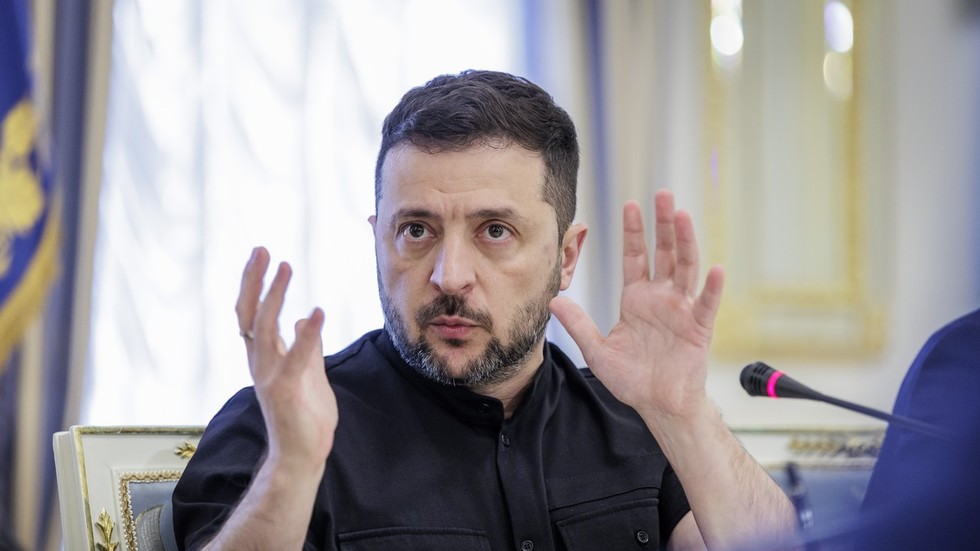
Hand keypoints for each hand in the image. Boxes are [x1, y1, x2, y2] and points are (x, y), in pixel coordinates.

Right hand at [235, 247, 337, 471]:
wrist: (301, 455)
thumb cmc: (304, 415)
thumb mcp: (306, 372)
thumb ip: (302, 346)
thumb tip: (298, 320)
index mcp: (264, 357)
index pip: (252, 313)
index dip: (255, 284)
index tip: (262, 255)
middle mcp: (261, 363)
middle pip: (249, 313)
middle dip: (254, 280)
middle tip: (262, 250)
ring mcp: (270, 376)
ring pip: (264, 328)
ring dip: (274, 295)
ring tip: (285, 266)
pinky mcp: (287, 390)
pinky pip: (296, 357)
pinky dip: (307, 334)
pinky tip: (316, 311)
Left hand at [550, 190, 723, 418]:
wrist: (658, 406)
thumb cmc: (633, 379)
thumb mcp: (598, 350)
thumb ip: (578, 325)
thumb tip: (553, 301)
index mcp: (637, 299)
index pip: (635, 257)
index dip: (633, 231)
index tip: (630, 204)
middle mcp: (661, 298)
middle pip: (663, 252)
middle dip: (662, 223)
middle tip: (662, 194)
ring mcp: (681, 310)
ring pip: (685, 268)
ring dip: (685, 241)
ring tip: (682, 215)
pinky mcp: (698, 328)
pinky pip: (706, 304)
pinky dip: (712, 287)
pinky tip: (716, 268)